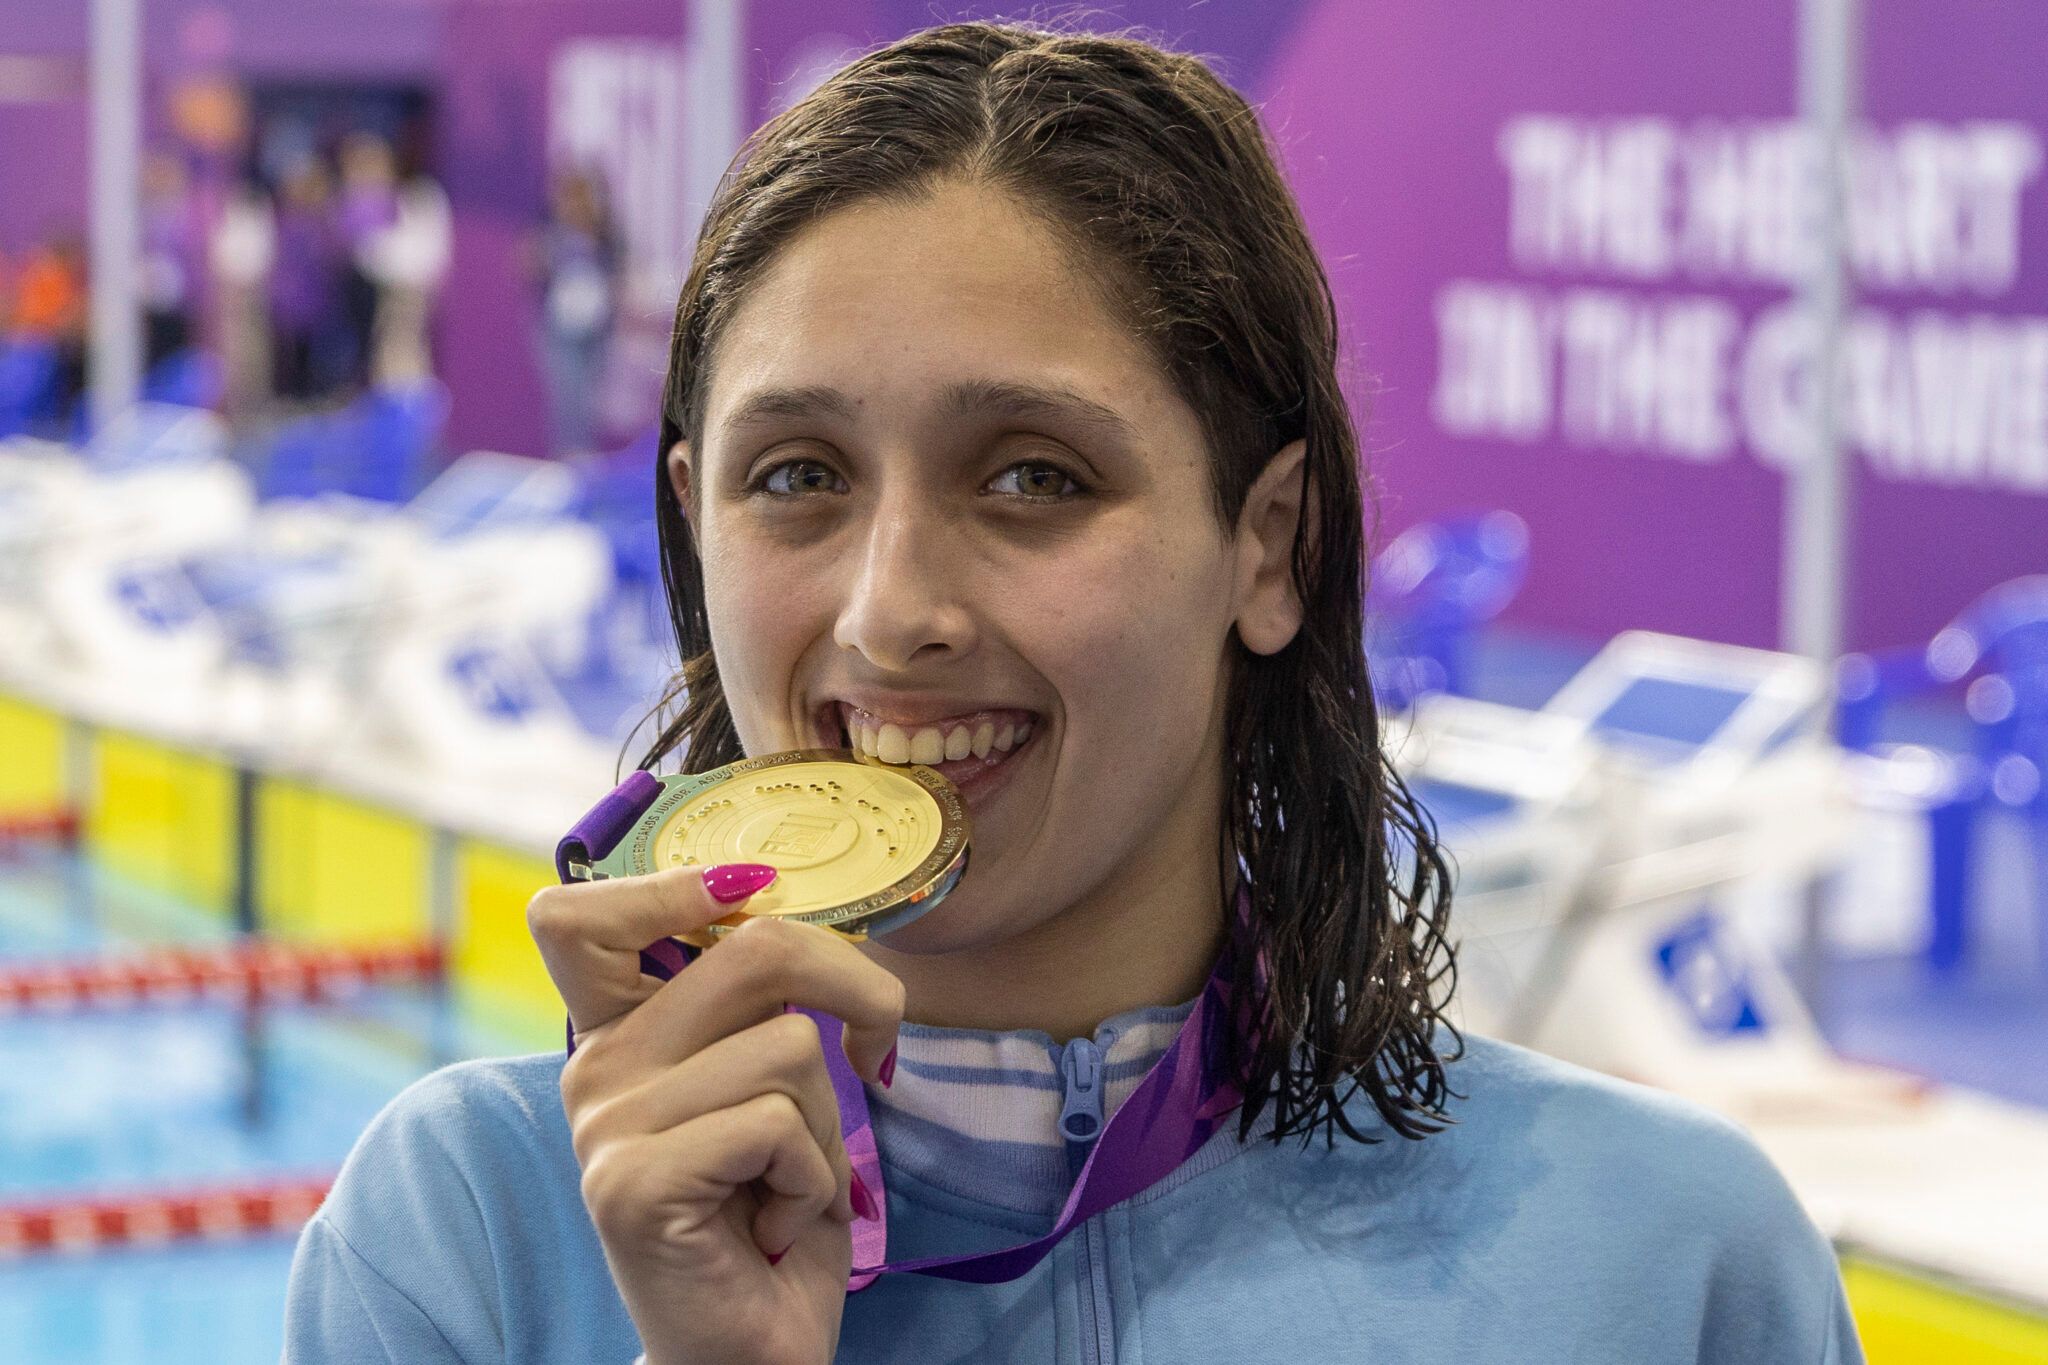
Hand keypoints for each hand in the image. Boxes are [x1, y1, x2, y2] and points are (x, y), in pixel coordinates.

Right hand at [529, 867, 903, 1364]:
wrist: (748, 1353)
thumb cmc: (771, 1216)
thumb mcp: (766, 1088)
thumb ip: (754, 1003)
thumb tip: (780, 899)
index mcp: (618, 1034)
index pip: (583, 915)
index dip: (669, 883)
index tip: (751, 892)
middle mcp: (596, 1067)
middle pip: (753, 948)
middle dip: (856, 989)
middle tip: (874, 1047)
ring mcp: (606, 1124)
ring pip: (789, 1045)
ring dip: (827, 1126)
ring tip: (786, 1185)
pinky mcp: (633, 1182)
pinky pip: (776, 1124)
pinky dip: (811, 1179)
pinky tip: (771, 1226)